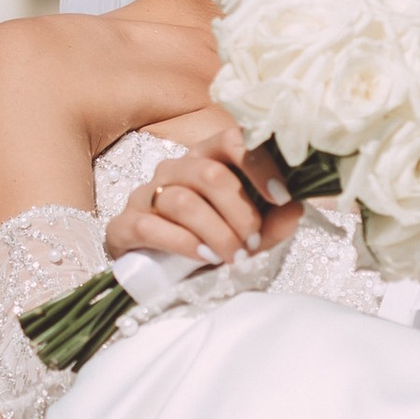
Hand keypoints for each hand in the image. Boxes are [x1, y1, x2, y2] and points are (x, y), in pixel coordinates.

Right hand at [104, 121, 301, 269]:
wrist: (160, 279)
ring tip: (233, 256)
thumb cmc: (208, 246)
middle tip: (253, 240)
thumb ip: (273, 224)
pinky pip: (150, 226)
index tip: (281, 196)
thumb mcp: (248, 237)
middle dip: (239, 211)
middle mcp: (174, 169)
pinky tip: (203, 258)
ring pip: (182, 200)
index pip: (231, 139)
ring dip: (216, 232)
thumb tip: (295, 208)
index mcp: (207, 160)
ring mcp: (146, 195)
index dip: (259, 163)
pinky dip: (183, 244)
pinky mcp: (123, 225)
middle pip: (209, 173)